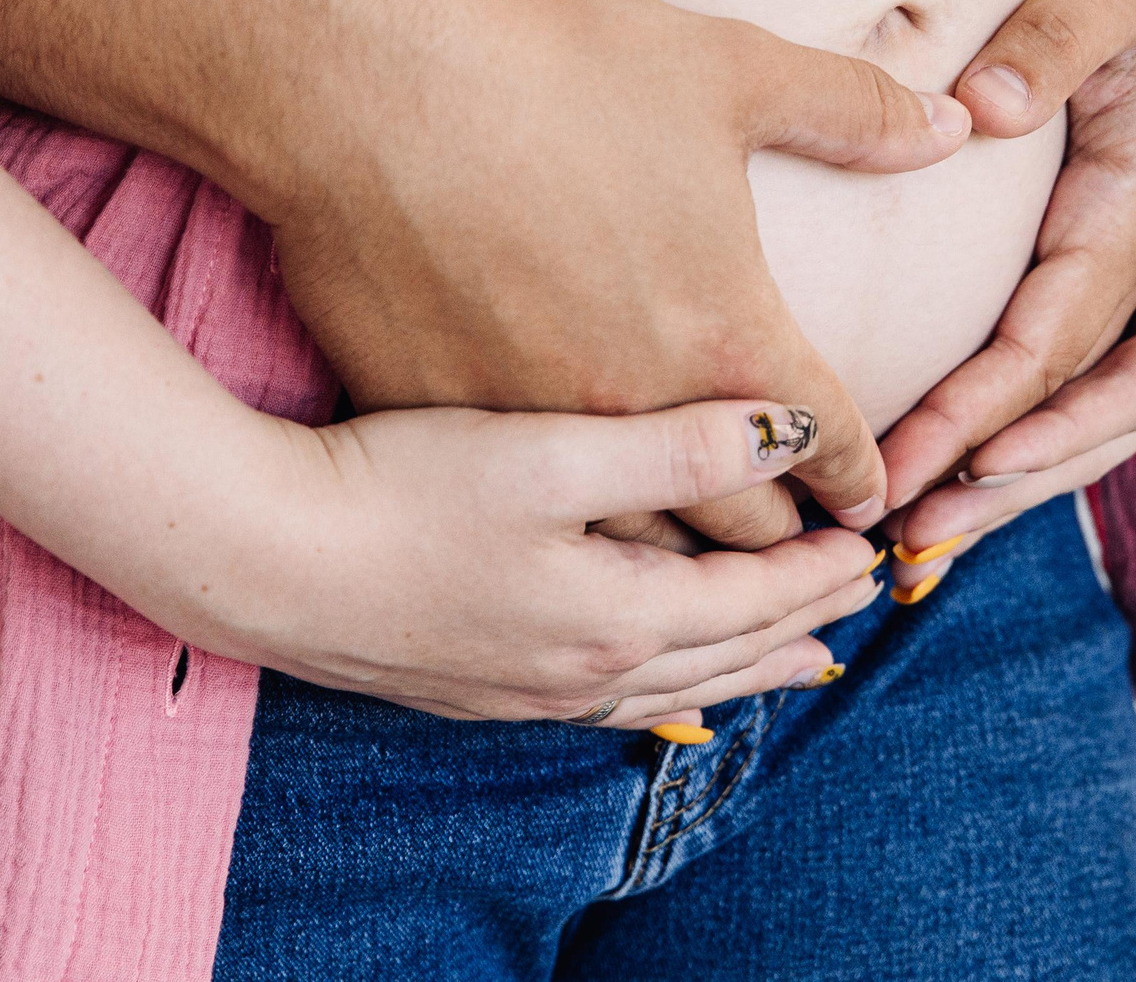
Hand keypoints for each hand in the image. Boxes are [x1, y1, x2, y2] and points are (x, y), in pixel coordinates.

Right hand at [175, 397, 881, 726]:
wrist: (258, 557)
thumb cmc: (397, 488)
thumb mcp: (550, 452)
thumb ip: (678, 448)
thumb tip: (793, 435)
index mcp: (616, 615)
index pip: (753, 599)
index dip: (820, 571)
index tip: (878, 544)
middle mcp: (582, 668)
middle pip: (723, 650)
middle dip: (799, 626)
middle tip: (864, 602)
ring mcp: (525, 687)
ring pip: (670, 684)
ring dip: (741, 667)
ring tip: (793, 664)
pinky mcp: (474, 684)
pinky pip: (606, 699)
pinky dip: (662, 688)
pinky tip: (656, 684)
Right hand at [258, 0, 972, 550]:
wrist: (355, 89)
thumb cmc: (547, 69)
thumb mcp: (724, 71)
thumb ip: (850, 111)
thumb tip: (958, 123)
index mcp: (722, 336)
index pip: (823, 441)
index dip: (860, 476)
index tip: (872, 501)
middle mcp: (638, 412)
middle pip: (737, 526)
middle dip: (785, 552)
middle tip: (811, 569)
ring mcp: (529, 433)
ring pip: (630, 549)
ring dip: (686, 575)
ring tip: (718, 596)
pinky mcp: (435, 423)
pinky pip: (516, 516)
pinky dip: (563, 544)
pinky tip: (571, 547)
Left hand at [880, 0, 1135, 513]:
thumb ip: (1054, 45)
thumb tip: (981, 115)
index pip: (1075, 330)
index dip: (1004, 405)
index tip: (934, 462)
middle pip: (1096, 400)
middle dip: (1005, 476)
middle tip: (912, 539)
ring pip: (1095, 401)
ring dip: (1014, 473)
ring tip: (925, 536)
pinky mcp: (1135, 255)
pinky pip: (1083, 363)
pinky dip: (1026, 424)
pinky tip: (960, 464)